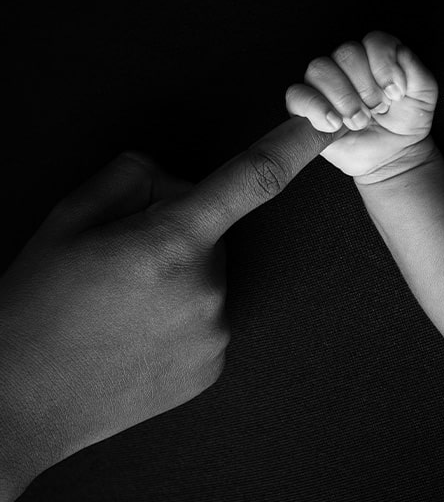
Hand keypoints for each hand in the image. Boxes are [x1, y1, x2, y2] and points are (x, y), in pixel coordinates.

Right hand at [0, 117, 337, 501]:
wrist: (19, 402)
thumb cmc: (36, 304)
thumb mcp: (70, 218)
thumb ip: (134, 179)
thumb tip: (175, 182)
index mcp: (171, 243)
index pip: (251, 180)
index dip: (295, 146)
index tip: (329, 123)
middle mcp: (207, 290)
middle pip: (211, 231)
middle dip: (178, 229)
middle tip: (126, 258)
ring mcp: (214, 333)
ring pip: (209, 275)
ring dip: (180, 273)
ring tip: (125, 301)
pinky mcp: (213, 364)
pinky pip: (209, 316)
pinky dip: (184, 312)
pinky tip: (139, 330)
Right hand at [286, 31, 438, 183]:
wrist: (393, 156)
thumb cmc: (405, 123)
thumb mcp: (424, 94)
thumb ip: (416, 69)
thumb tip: (398, 53)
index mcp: (373, 56)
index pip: (372, 40)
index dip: (384, 65)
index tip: (395, 93)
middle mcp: (345, 65)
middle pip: (345, 53)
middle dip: (366, 86)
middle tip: (378, 109)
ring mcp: (323, 86)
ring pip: (319, 68)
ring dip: (343, 97)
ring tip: (359, 121)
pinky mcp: (306, 108)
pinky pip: (297, 95)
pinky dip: (315, 107)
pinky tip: (335, 124)